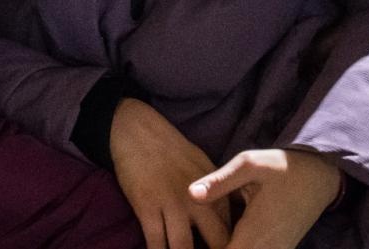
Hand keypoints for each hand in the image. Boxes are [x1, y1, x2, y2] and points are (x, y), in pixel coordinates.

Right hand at [109, 98, 231, 248]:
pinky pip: (155, 243)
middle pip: (216, 242)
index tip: (227, 247)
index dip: (228, 245)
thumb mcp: (204, 165)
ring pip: (183, 248)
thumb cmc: (171, 149)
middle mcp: (199, 199)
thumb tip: (227, 219)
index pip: (230, 230)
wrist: (138, 132)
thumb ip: (217, 193)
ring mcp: (173, 205)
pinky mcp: (147, 207)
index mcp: (216, 189)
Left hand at [189, 148, 343, 248]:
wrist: (320, 175)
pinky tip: (225, 235)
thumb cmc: (282, 167)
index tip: (187, 241)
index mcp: (254, 233)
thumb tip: (190, 193)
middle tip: (192, 236)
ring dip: (224, 246)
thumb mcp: (249, 165)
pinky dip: (237, 245)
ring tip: (206, 235)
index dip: (205, 248)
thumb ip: (219, 181)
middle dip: (212, 247)